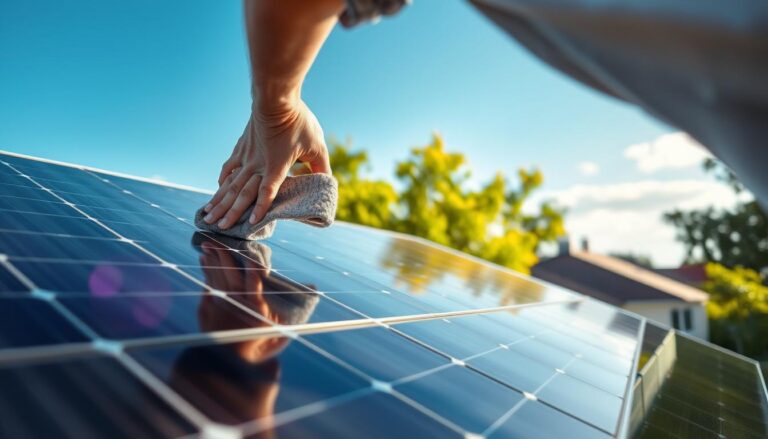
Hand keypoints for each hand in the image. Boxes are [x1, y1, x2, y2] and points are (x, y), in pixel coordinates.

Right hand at [203, 101, 330, 228]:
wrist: (275, 98)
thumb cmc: (298, 121)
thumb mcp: (316, 145)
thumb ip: (321, 167)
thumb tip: (328, 182)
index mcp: (276, 167)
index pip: (267, 192)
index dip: (261, 208)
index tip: (252, 223)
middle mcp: (258, 165)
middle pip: (241, 193)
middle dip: (229, 212)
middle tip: (217, 227)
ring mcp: (247, 156)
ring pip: (230, 183)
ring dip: (220, 200)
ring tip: (209, 214)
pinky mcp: (242, 147)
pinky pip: (229, 167)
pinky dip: (223, 179)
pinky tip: (218, 188)